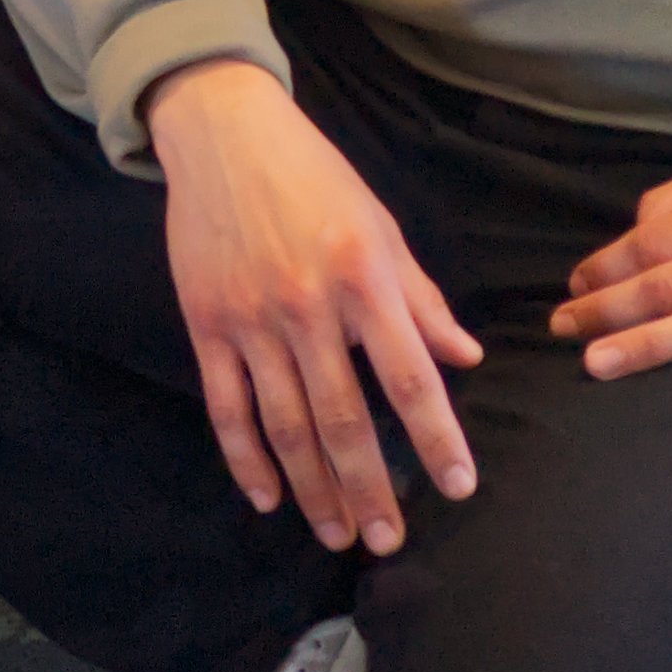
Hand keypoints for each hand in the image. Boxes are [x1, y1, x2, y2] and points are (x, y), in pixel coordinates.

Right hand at [149, 57, 480, 552]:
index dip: (437, 437)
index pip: (409, 376)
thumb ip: (420, 298)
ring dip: (314, 488)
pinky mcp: (206, 323)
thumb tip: (466, 358)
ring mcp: (251, 318)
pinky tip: (268, 496)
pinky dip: (246, 458)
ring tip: (337, 535)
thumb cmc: (315, 176)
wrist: (223, 131)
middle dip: (369, 488)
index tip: (458, 486)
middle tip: (388, 541)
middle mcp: (308, 303)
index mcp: (363, 276)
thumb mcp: (380, 225)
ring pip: (286, 424)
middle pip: (343, 417)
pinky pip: (227, 406)